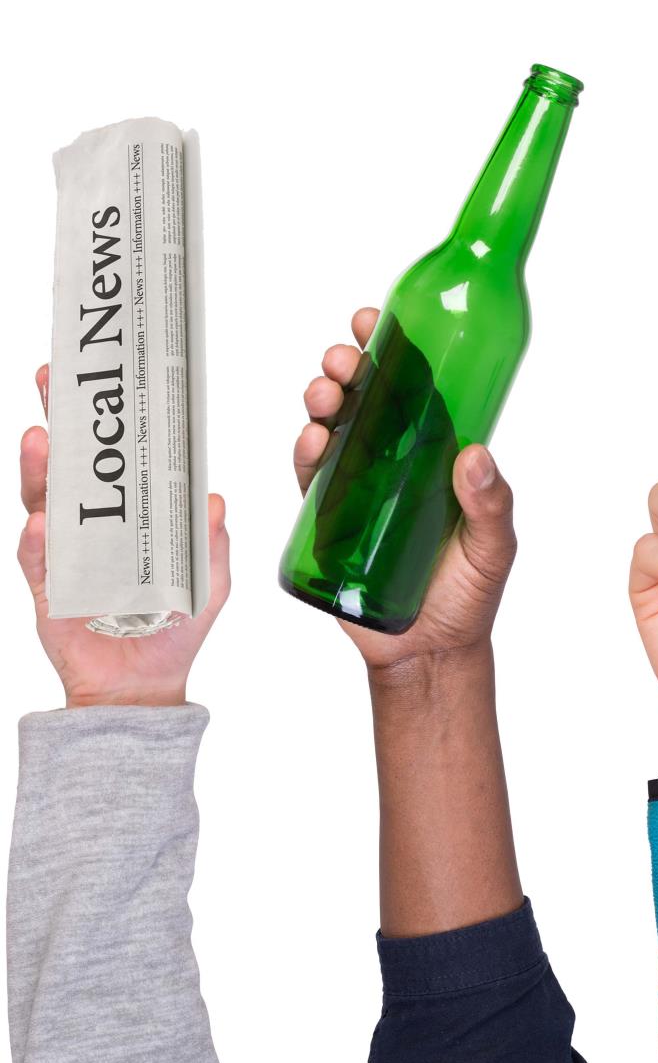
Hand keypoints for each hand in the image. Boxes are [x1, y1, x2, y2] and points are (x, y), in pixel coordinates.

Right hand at [16, 365, 230, 707]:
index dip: (114, 417)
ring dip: (42, 467)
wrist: (142, 684)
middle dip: (62, 416)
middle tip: (54, 377)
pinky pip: (39, 558)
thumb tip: (212, 500)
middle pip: (74, 459)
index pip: (121, 455)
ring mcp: (67, 549)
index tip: (112, 377)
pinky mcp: (47, 584)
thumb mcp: (211, 581)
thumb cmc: (177, 626)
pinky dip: (41, 541)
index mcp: (136, 512)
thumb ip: (212, 542)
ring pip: (46, 497)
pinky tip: (44, 525)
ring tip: (42, 439)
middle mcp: (96, 521)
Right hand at [292, 308, 517, 684]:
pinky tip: (312, 438)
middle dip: (349, 368)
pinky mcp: (327, 522)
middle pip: (366, 399)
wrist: (429, 652)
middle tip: (346, 355)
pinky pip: (309, 479)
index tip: (378, 320)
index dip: (393, 350)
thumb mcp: (495, 546)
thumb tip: (474, 454)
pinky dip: (305, 453)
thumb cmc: (469, 595)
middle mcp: (394, 462)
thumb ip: (490, 504)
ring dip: (323, 402)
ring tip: (327, 392)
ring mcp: (358, 489)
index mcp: (436, 455)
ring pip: (333, 429)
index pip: (414, 390)